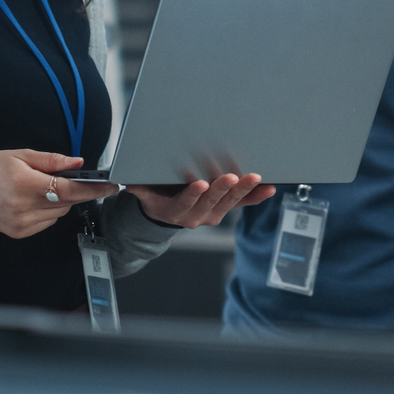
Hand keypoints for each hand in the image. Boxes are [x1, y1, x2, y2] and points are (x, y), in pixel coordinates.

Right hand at [0, 150, 117, 238]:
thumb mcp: (20, 155)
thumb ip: (52, 160)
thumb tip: (78, 163)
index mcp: (26, 185)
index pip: (70, 189)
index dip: (94, 188)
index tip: (111, 186)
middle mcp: (25, 208)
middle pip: (67, 203)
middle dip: (74, 191)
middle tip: (67, 179)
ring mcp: (22, 224)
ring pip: (59, 214)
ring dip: (60, 201)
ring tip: (40, 188)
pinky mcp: (20, 233)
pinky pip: (47, 223)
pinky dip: (48, 212)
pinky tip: (33, 201)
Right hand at [128, 174, 275, 228]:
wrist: (169, 213)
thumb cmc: (158, 197)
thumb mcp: (145, 194)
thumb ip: (139, 188)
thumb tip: (125, 181)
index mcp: (177, 211)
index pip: (185, 202)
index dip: (193, 194)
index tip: (200, 184)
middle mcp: (197, 216)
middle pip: (212, 202)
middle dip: (222, 188)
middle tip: (232, 177)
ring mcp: (214, 214)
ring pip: (230, 202)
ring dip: (244, 190)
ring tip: (255, 178)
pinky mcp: (225, 209)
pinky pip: (243, 204)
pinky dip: (256, 197)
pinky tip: (269, 189)